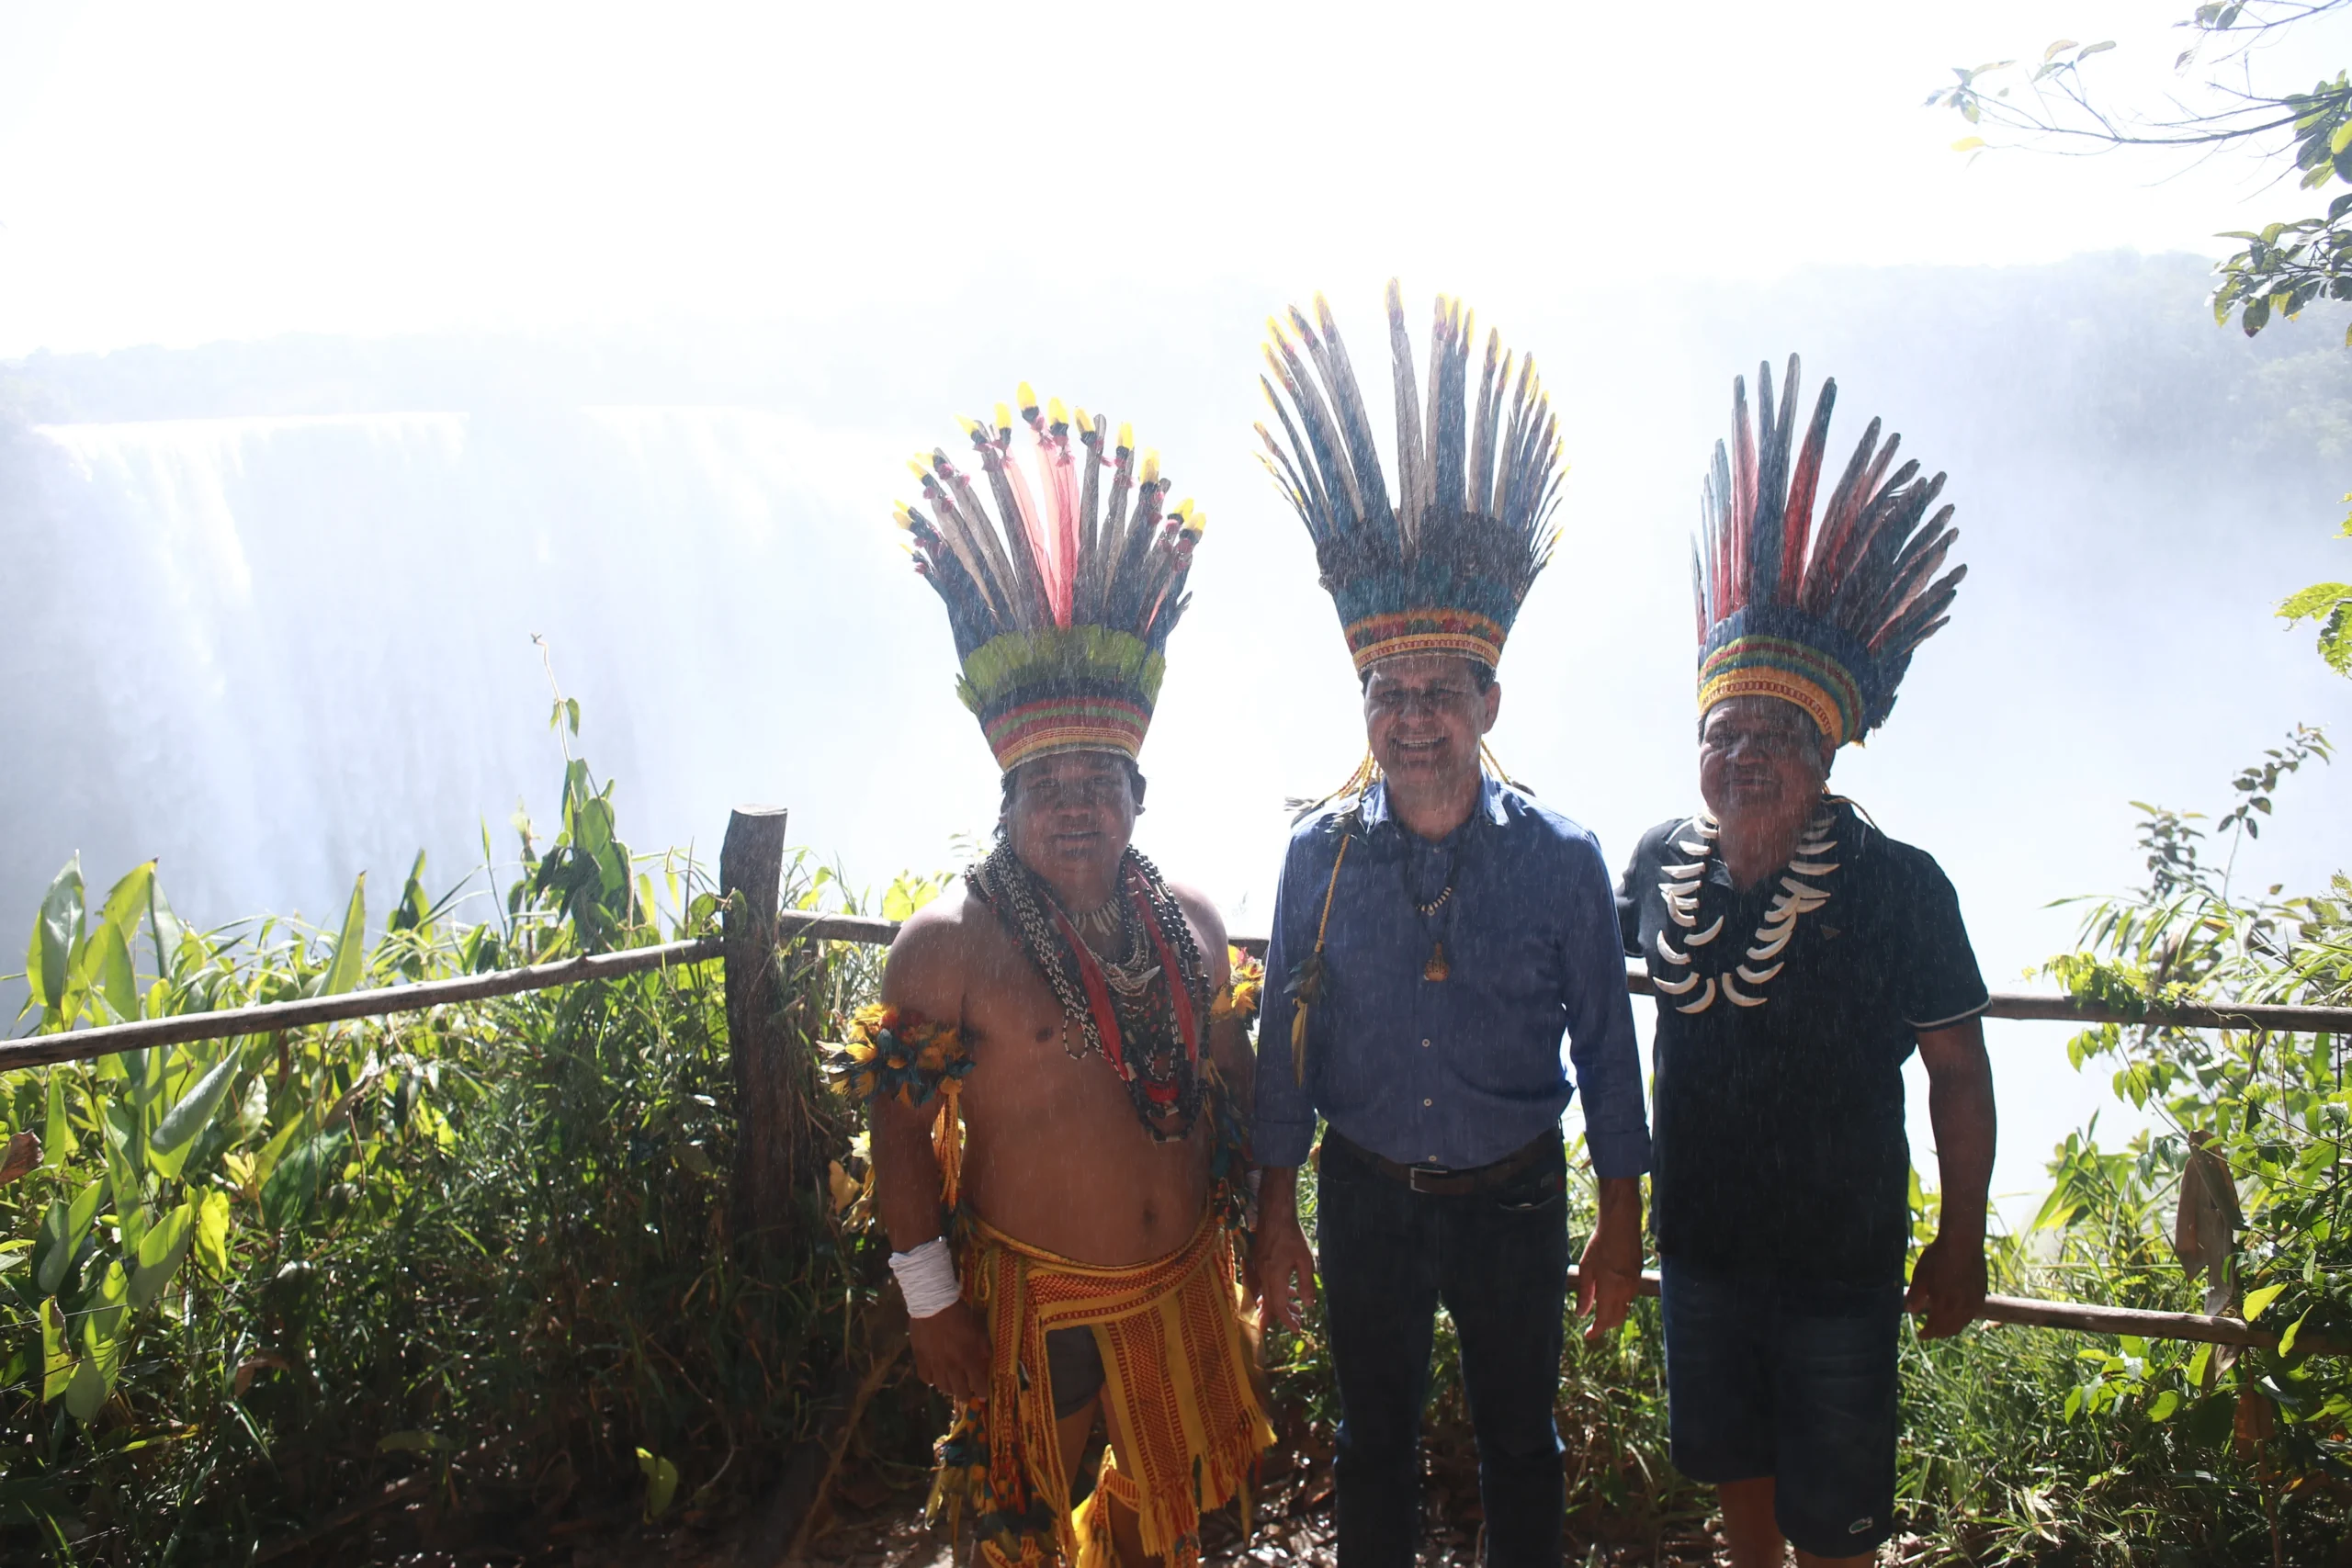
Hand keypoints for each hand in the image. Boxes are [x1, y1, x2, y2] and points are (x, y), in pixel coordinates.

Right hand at [908, 1299, 990, 1401]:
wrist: (934, 1304)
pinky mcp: (921, 1359)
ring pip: (942, 1387)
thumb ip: (984, 1348)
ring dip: (949, 1389)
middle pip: (959, 1391)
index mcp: (969, 1360)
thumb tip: (986, 1362)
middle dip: (966, 1397)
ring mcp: (935, 1365)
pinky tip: (935, 1376)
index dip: (981, 1393)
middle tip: (967, 1396)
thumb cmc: (961, 1314)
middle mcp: (952, 1367)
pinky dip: (932, 1380)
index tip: (983, 1397)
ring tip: (952, 1386)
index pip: (978, 1385)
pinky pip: (926, 1378)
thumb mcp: (980, 1329)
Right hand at [1251, 1209, 1317, 1332]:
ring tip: (1296, 1309)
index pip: (1279, 1306)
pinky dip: (1275, 1292)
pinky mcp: (1258, 1262)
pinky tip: (1288, 1290)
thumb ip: (1306, 1284)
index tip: (1297, 1329)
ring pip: (1266, 1294)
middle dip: (1283, 1317)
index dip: (1287, 1320)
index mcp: (1275, 1277)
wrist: (1274, 1215)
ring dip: (1279, 1304)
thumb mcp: (1305, 1260)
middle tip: (1297, 1323)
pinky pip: (1264, 1284)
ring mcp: (1259, 1269)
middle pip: (1270, 1304)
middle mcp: (1264, 1276)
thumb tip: (1308, 1304)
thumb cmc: (1292, 1236)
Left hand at [1575, 1176, 1642, 1342]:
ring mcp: (1634, 1284)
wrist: (1621, 1224)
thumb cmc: (1600, 1244)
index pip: (1604, 1320)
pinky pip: (1629, 1297)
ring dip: (1612, 1313)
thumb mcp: (1586, 1268)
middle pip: (1616, 1318)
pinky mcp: (1638, 1276)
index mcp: (1611, 1289)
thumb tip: (1580, 1314)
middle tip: (1591, 1325)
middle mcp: (1625, 1291)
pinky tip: (1609, 1295)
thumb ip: (1584, 1293)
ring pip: (1624, 1309)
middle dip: (1604, 1325)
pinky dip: (1619, 1302)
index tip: (1588, 1335)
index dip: (1596, 1331)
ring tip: (1598, 1310)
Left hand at [1906, 1232, 1986, 1339]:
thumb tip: (1908, 1311)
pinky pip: (1972, 1314)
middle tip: (1930, 1332)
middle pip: (1950, 1329)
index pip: (1935, 1328)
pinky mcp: (1981, 1294)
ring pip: (1963, 1324)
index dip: (1927, 1334)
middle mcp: (1961, 1308)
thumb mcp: (1920, 1275)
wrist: (1963, 1242)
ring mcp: (1974, 1302)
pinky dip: (1962, 1319)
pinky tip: (1957, 1314)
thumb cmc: (1938, 1257)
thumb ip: (1915, 1296)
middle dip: (1938, 1333)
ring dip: (1951, 1328)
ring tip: (1942, 1325)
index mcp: (1944, 1305)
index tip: (1920, 1335)